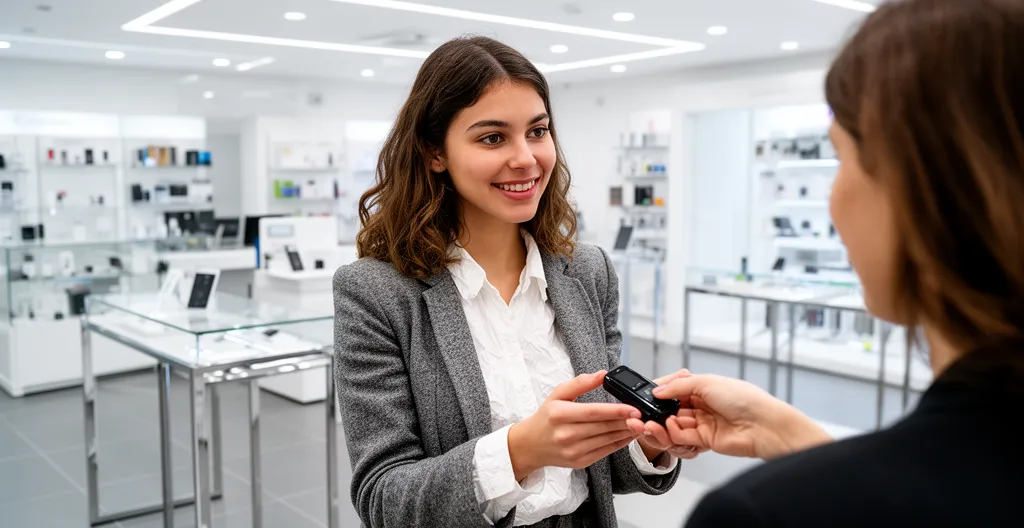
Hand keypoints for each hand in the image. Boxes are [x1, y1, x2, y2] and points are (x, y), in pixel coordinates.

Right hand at [508, 371, 645, 479]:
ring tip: (642, 423)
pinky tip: (630, 434)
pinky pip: (606, 451)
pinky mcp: (580, 462)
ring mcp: (573, 451)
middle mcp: (566, 434)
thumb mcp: (557, 395)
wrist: (531, 446)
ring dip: (627, 432)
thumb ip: (580, 383)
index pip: (593, 412)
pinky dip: (620, 443)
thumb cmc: (546, 417)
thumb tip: (602, 374)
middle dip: (627, 421)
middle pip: (603, 427)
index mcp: (559, 414)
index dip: (616, 410)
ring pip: (608, 440)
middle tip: (645, 415)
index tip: (635, 408)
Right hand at [653, 374, 832, 459]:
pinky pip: (683, 438)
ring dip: (663, 424)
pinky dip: (673, 434)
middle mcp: (703, 405)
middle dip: (658, 411)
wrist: (763, 425)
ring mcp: (704, 423)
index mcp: (704, 387)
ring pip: (675, 425)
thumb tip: (659, 390)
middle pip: (673, 409)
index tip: (647, 395)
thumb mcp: (706, 382)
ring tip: (654, 423)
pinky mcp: (705, 440)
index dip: (662, 392)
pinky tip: (671, 428)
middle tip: (646, 413)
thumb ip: (679, 386)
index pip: (676, 389)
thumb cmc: (744, 399)